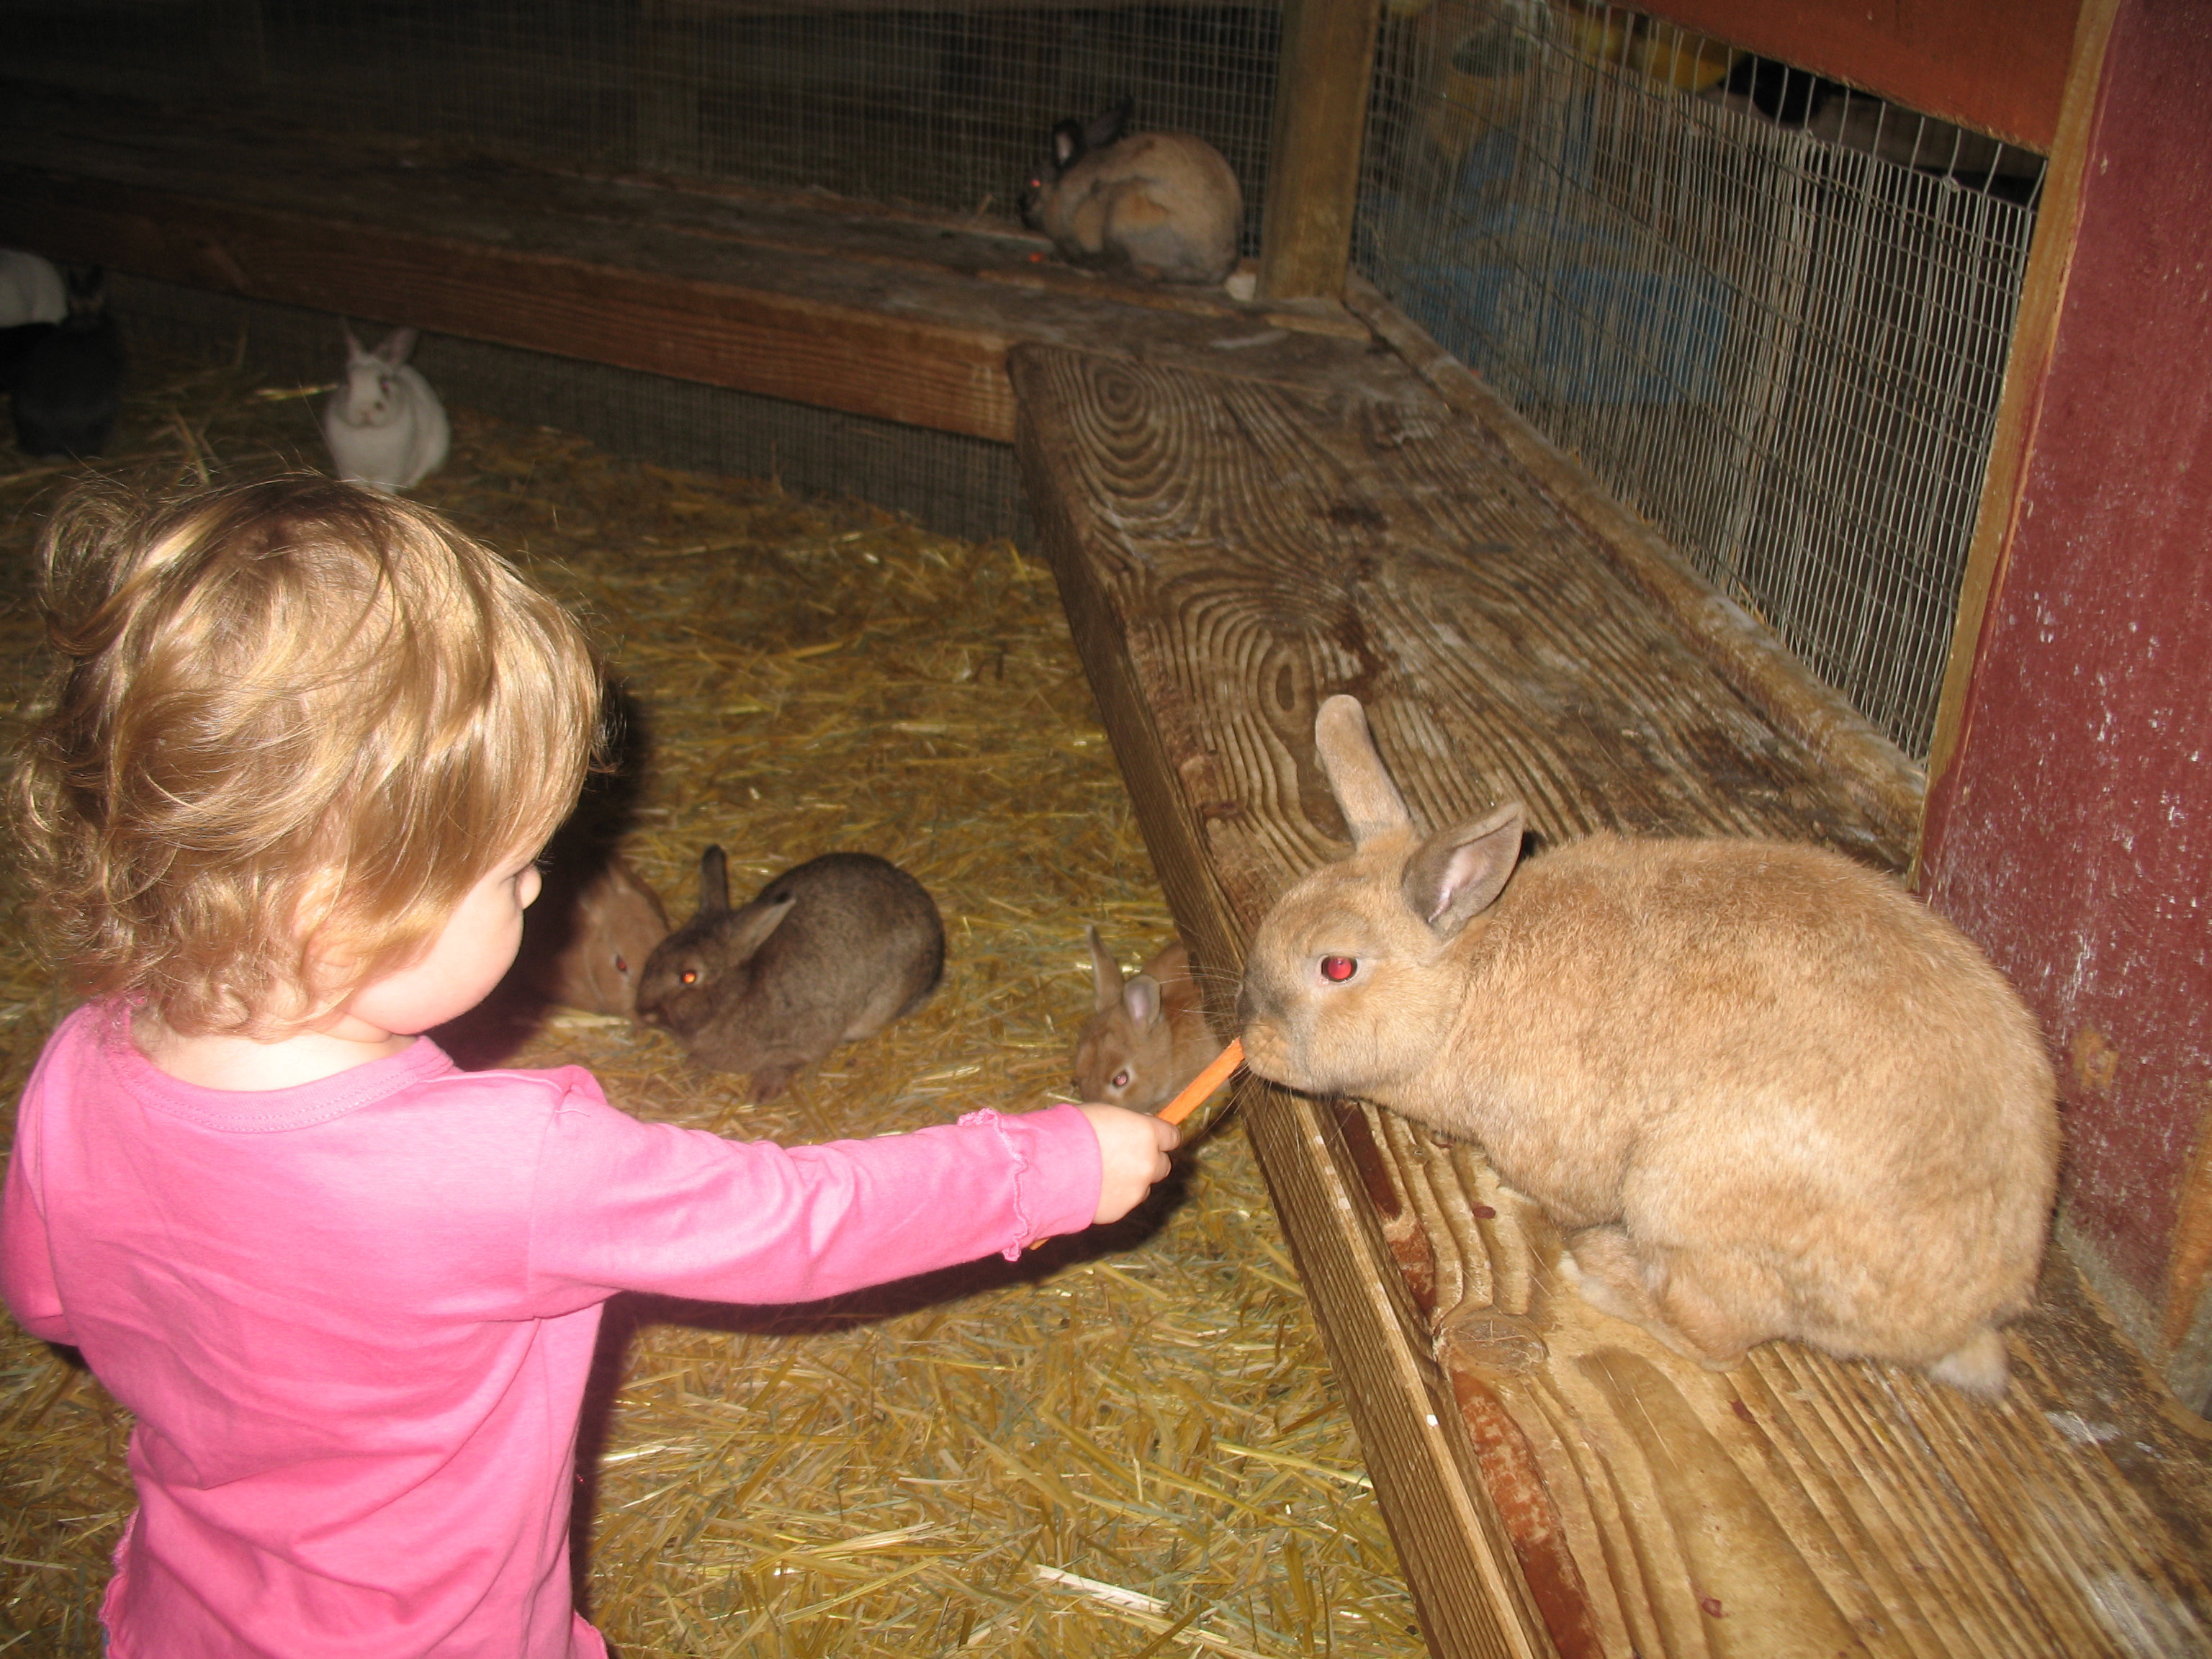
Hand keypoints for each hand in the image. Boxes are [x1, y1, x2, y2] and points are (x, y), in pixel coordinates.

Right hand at [1079, 1104, 1179, 1224]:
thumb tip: (1136, 1130)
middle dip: (1149, 1161)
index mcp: (1147, 1133)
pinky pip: (1125, 1202)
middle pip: (1163, 1164)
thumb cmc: (1071, 1131)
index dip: (1161, 1138)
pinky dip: (1114, 1197)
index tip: (1152, 1139)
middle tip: (1125, 1158)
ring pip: (1143, 1186)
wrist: (1048, 1167)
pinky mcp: (1122, 1210)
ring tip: (1102, 1175)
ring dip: (1131, 1181)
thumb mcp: (1104, 1114)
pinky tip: (1093, 1189)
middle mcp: (1149, 1162)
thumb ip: (1127, 1126)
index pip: (1173, 1137)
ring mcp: (1137, 1189)